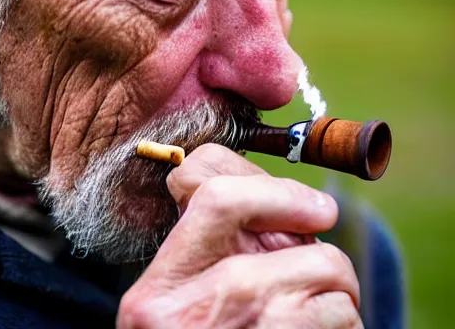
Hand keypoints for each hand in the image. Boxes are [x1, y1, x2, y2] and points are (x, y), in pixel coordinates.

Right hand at [117, 144, 361, 327]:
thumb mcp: (181, 296)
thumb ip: (220, 247)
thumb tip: (291, 208)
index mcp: (163, 287)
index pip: (220, 201)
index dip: (281, 193)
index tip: (318, 206)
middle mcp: (198, 313)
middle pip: (308, 254)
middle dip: (325, 258)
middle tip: (314, 272)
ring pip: (335, 289)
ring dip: (335, 297)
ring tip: (302, 315)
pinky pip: (346, 324)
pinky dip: (342, 326)